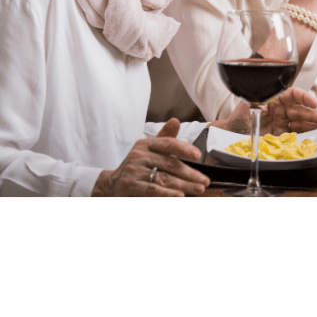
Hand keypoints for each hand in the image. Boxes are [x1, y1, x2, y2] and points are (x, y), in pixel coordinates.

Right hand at [92, 119, 210, 196]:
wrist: (111, 184)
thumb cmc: (136, 166)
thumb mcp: (148, 150)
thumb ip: (164, 137)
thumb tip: (176, 121)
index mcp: (145, 144)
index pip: (167, 143)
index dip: (183, 148)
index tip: (198, 155)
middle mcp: (139, 155)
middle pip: (169, 164)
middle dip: (190, 173)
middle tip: (204, 180)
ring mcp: (134, 170)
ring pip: (164, 178)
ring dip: (184, 185)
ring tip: (198, 189)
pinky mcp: (130, 185)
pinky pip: (153, 190)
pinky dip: (168, 194)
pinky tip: (180, 196)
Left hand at [213, 88, 316, 136]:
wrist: (231, 134)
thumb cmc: (237, 118)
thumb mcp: (246, 108)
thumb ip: (257, 104)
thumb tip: (264, 104)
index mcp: (273, 99)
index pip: (292, 94)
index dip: (304, 97)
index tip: (312, 103)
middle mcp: (280, 109)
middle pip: (300, 109)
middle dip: (313, 114)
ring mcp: (282, 122)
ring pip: (301, 122)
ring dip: (314, 124)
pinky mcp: (281, 134)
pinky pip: (296, 133)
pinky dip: (307, 134)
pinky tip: (316, 135)